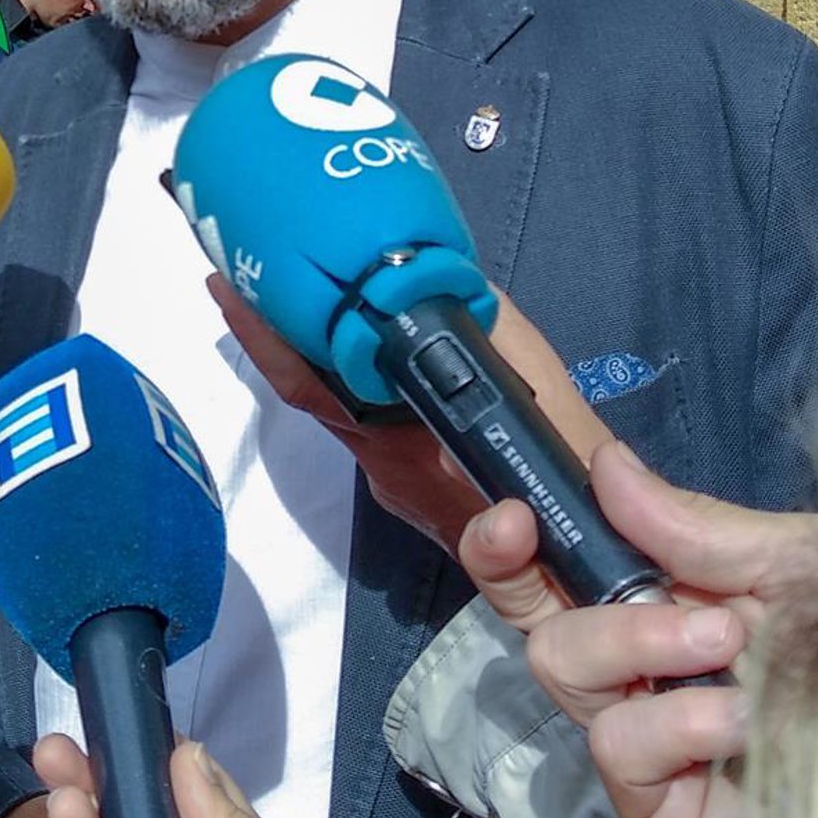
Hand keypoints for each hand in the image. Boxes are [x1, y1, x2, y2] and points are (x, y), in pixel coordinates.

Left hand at [210, 272, 608, 554]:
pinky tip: (353, 338)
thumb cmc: (565, 465)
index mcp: (398, 437)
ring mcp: (388, 478)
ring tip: (288, 281)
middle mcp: (379, 460)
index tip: (227, 281)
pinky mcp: (402, 485)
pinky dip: (347, 376)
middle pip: (309, 387)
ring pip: (335, 403)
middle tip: (243, 259)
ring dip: (308, 349)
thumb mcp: (534, 378)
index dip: (263, 334)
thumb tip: (440, 273)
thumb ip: (485, 325)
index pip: (308, 382)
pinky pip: (363, 419)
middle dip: (272, 326)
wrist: (590, 558)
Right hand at [457, 440, 817, 817]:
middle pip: (532, 619)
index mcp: (660, 596)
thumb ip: (695, 525)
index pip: (550, 565)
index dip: (506, 538)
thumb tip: (605, 463)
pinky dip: (677, 721)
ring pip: (564, 669)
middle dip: (535, 576)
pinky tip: (742, 719)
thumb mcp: (797, 558)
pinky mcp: (664, 813)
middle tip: (586, 559)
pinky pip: (618, 748)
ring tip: (730, 643)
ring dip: (640, 640)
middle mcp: (639, 668)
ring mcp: (648, 742)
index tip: (512, 510)